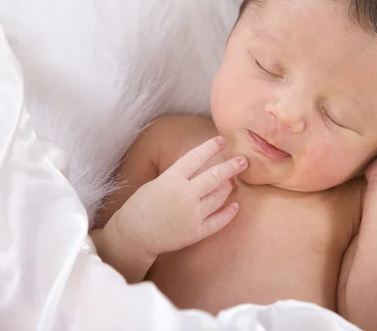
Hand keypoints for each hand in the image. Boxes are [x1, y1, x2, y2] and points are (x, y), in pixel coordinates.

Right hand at [107, 136, 246, 257]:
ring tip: (233, 181)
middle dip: (231, 167)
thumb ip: (178, 176)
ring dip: (228, 187)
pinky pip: (218, 221)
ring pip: (219, 197)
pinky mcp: (195, 232)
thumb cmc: (141, 206)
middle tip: (243, 161)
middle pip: (215, 176)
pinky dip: (229, 213)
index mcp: (171, 179)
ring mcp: (192, 214)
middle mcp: (184, 195)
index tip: (222, 140)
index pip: (196, 157)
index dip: (210, 147)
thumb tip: (199, 167)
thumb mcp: (156, 183)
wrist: (133, 236)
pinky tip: (235, 206)